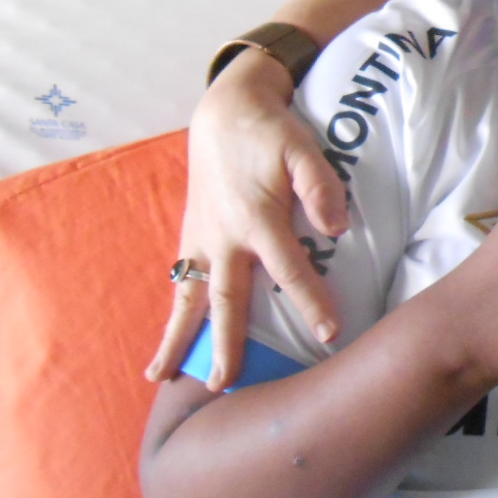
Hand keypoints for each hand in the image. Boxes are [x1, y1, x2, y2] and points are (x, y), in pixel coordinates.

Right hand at [147, 51, 346, 389]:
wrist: (226, 112)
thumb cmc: (271, 134)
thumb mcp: (304, 149)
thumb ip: (321, 187)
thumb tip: (336, 229)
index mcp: (257, 219)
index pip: (290, 271)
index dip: (311, 303)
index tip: (329, 334)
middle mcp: (224, 238)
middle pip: (225, 300)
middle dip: (226, 345)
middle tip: (223, 385)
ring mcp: (202, 240)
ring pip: (188, 298)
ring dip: (177, 339)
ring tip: (162, 378)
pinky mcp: (191, 237)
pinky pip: (180, 283)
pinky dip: (174, 313)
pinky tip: (169, 343)